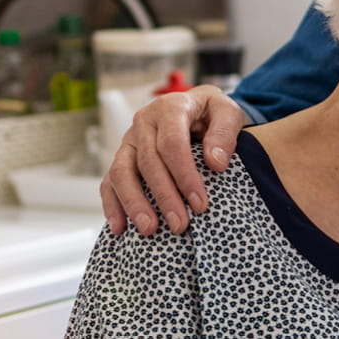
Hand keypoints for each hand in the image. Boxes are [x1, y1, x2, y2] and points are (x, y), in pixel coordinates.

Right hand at [99, 86, 245, 235]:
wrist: (197, 107)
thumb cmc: (212, 113)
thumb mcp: (228, 113)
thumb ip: (224, 134)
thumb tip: (215, 163)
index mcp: (170, 108)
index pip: (172, 144)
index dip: (185, 176)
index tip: (200, 205)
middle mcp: (144, 122)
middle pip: (147, 162)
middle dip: (164, 196)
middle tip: (179, 225)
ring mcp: (129, 141)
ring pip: (121, 172)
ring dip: (134, 203)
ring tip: (149, 230)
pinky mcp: (122, 158)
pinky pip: (110, 181)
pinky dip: (112, 205)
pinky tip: (120, 228)